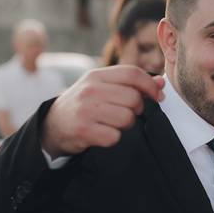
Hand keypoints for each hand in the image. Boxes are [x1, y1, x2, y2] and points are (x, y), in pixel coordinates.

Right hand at [42, 65, 164, 156]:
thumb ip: (130, 83)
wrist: (52, 125)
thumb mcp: (102, 88)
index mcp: (97, 76)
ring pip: (126, 118)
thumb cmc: (84, 105)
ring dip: (126, 125)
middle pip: (133, 99)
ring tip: (113, 124)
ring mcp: (86, 110)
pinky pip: (114, 136)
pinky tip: (103, 134)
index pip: (132, 74)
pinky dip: (113, 139)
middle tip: (128, 114)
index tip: (157, 96)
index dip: (150, 85)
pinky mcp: (83, 130)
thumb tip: (161, 82)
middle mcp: (91, 90)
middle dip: (137, 110)